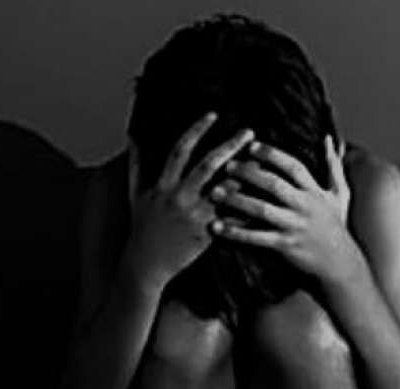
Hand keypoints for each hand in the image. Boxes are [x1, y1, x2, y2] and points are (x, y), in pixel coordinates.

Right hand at [121, 112, 254, 289]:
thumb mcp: (136, 195)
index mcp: (164, 185)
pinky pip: (233, 218)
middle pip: (208, 165)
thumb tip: (133, 138)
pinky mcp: (208, 233)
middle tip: (249, 132)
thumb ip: (137, 165)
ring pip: (226, 190)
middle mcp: (180, 197)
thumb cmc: (142, 226)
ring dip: (246, 175)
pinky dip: (249, 208)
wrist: (147, 263)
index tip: (213, 114)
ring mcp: (195, 216)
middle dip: (230, 146)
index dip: (197, 130)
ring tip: (264, 162)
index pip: (181, 150)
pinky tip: (266, 198)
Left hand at [209, 135, 361, 284]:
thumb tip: (329, 139)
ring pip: (261, 210)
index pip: (293, 167)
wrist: (340, 263)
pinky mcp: (285, 245)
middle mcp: (304, 206)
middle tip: (226, 165)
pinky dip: (235, 231)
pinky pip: (256, 237)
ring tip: (214, 192)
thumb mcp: (341, 194)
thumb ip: (334, 166)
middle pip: (274, 184)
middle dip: (249, 173)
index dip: (272, 154)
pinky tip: (217, 226)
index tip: (251, 146)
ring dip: (236, 200)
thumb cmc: (337, 225)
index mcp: (314, 192)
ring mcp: (294, 226)